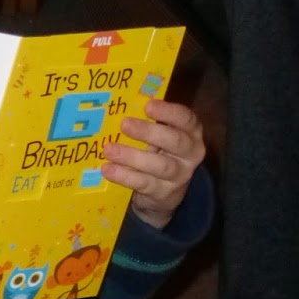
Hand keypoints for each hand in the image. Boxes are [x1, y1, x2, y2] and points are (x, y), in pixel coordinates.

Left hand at [101, 99, 204, 229]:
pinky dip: (125, 176)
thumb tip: (118, 105)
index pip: (186, 119)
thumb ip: (148, 122)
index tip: (148, 106)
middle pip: (175, 141)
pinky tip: (108, 169)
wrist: (164, 193)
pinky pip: (144, 183)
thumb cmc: (158, 153)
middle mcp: (191, 153)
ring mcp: (179, 175)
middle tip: (124, 124)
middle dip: (149, 132)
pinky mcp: (163, 193)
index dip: (169, 112)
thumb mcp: (159, 136)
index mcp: (191, 133)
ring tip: (109, 149)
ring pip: (160, 165)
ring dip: (132, 156)